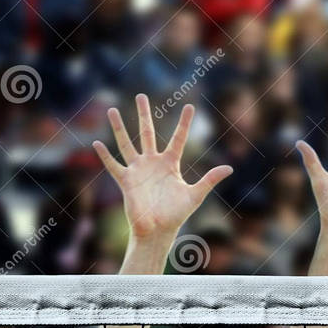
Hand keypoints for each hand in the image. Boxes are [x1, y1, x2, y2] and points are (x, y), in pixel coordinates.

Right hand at [92, 94, 232, 240]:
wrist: (158, 231)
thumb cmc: (177, 214)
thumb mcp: (195, 194)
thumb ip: (210, 179)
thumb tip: (230, 168)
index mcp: (171, 163)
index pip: (178, 138)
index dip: (184, 123)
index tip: (189, 106)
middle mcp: (153, 163)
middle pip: (147, 133)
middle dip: (144, 114)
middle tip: (141, 96)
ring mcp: (138, 170)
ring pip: (127, 144)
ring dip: (120, 127)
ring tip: (113, 110)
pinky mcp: (126, 181)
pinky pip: (113, 166)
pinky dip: (105, 156)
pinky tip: (97, 143)